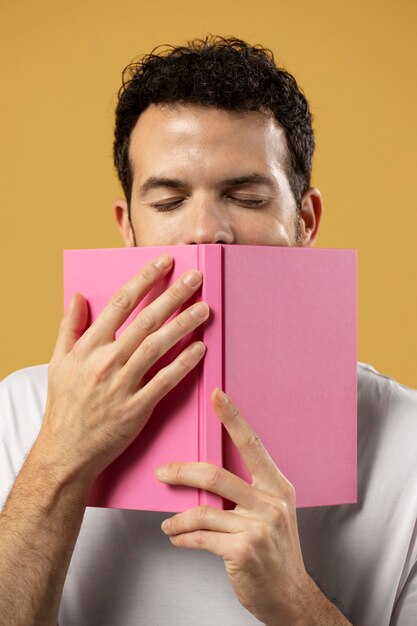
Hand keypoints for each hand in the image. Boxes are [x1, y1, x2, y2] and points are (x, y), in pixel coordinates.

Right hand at [36, 255, 208, 486]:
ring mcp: (123, 385)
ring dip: (184, 324)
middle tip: (196, 278)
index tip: (165, 263)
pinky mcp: (137, 408)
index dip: (145, 279)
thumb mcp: (58, 362)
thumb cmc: (64, 404)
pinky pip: (165, 380)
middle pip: (146, 320)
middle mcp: (106, 361)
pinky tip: (200, 347)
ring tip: (204, 308)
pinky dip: (184, 363)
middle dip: (173, 295)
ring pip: (158, 346)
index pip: (121, 302)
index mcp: (88, 346)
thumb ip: (69, 327)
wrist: (66, 451)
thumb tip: (76, 296)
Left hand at [155, 389, 313, 624]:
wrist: (290, 596)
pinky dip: (182, 537)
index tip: (216, 395)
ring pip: (203, 510)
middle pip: (216, 475)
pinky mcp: (243, 551)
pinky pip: (200, 537)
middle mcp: (271, 502)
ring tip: (169, 522)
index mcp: (278, 486)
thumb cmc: (276, 552)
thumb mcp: (273, 513)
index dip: (233, 417)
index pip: (252, 444)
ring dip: (178, 518)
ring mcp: (258, 527)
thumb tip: (207, 475)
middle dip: (182, 472)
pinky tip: (176, 537)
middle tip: (163, 473)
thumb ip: (249, 491)